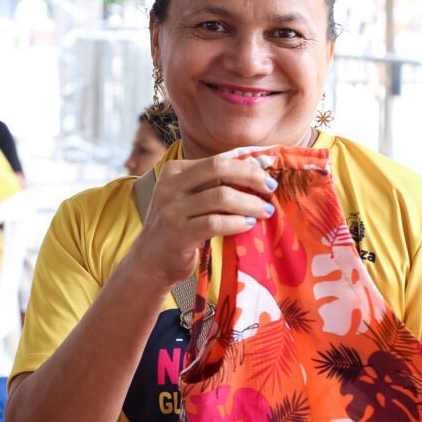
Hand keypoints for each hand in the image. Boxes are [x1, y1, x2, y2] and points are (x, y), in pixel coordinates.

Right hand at [126, 154, 276, 288]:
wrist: (150, 261)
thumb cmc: (178, 227)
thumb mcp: (189, 199)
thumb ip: (215, 184)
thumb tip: (258, 166)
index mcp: (174, 171)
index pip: (216, 160)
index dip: (246, 164)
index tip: (268, 172)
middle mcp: (169, 187)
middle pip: (218, 169)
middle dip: (250, 176)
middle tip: (270, 187)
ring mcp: (171, 211)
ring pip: (220, 197)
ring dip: (249, 203)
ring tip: (265, 210)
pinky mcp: (178, 235)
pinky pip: (215, 223)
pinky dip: (236, 223)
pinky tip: (248, 225)